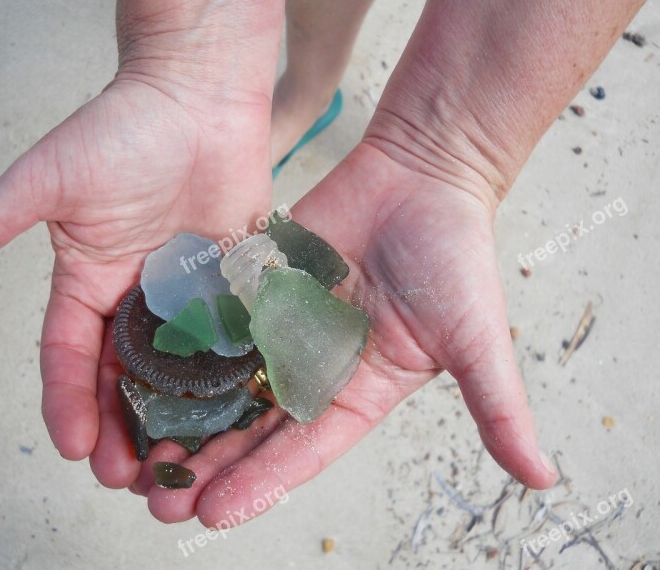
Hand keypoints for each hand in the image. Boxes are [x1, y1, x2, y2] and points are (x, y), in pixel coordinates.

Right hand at [0, 75, 273, 484]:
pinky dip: (230, 377)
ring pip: (178, 369)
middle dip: (120, 426)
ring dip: (176, 417)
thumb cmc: (123, 127)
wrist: (198, 93)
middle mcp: (135, 294)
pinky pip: (231, 336)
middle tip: (129, 476)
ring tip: (180, 464)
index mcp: (87, 280)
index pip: (69, 354)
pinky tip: (235, 415)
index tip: (70, 444)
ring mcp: (186, 292)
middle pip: (124, 375)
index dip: (67, 400)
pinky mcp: (233, 281)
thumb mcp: (47, 179)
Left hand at [133, 142, 556, 526]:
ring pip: (225, 380)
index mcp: (359, 392)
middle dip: (209, 462)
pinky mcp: (260, 287)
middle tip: (157, 497)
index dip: (260, 482)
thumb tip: (545, 480)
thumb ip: (497, 407)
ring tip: (139, 449)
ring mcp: (282, 326)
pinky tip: (143, 369)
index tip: (214, 512)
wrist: (424, 173)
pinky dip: (185, 348)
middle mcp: (314, 367)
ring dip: (186, 414)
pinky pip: (218, 321)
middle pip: (252, 426)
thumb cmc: (455, 254)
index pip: (302, 450)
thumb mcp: (475, 339)